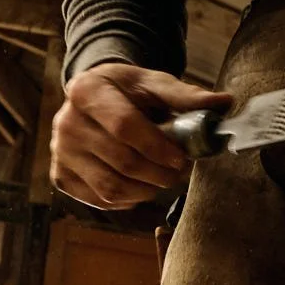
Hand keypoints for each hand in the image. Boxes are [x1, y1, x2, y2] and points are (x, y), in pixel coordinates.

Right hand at [50, 62, 232, 209]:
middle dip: (158, 173)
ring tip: (162, 179)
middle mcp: (65, 122)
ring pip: (111, 187)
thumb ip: (186, 95)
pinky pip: (100, 200)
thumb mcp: (154, 84)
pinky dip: (127, 200)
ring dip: (146, 190)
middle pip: (120, 161)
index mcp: (86, 90)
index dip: (158, 147)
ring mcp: (60, 152)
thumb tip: (224, 103)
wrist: (96, 99)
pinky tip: (140, 185)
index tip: (182, 159)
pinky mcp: (60, 177)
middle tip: (179, 173)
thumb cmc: (129, 91)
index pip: (124, 126)